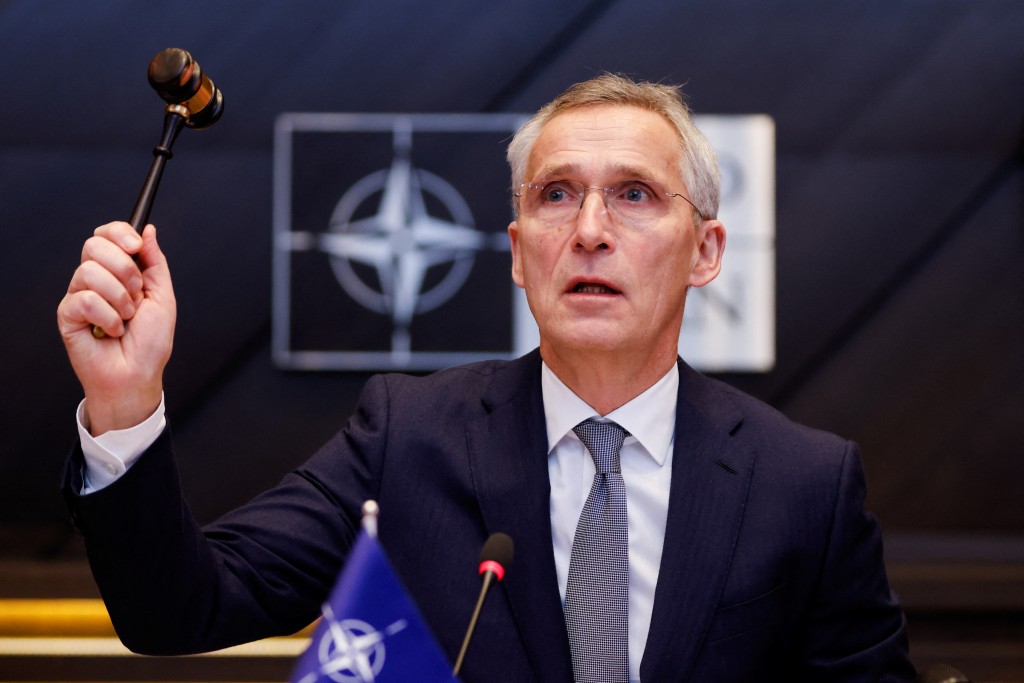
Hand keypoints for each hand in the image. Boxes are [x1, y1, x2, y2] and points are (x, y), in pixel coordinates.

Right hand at [57, 221, 175, 434]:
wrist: (137, 375)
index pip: (107, 235)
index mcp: (117, 271)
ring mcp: (79, 295)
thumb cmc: (150, 342)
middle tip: (137, 294)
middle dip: (124, 269)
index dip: (119, 233)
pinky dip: (107, 317)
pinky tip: (110, 331)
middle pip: (94, 245)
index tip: (135, 247)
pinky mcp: (67, 314)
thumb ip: (154, 262)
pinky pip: (84, 299)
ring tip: (126, 319)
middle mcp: (95, 279)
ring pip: (90, 272)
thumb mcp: (162, 296)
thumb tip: (148, 231)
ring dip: (119, 299)